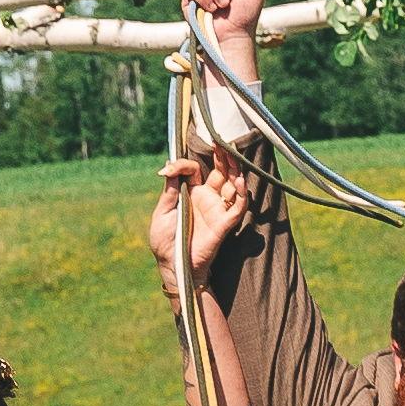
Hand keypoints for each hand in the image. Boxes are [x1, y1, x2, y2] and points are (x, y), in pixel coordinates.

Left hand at [149, 148, 252, 296]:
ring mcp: (217, 209)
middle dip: (222, 157)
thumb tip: (168, 165)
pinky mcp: (225, 223)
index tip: (174, 168)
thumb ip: (169, 190)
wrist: (173, 264)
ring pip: (232, 184)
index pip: (194, 169)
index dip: (185, 164)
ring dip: (234, 169)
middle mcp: (206, 198)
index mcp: (190, 193)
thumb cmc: (165, 241)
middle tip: (222, 141)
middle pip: (219, 172)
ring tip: (233, 154)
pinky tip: (239, 181)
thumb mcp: (162, 212)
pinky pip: (238, 206)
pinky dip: (242, 194)